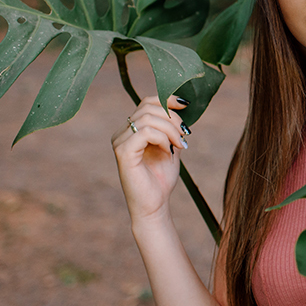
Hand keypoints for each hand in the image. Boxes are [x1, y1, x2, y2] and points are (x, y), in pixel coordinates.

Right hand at [111, 96, 189, 222]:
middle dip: (172, 118)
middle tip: (185, 135)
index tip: (185, 105)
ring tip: (180, 145)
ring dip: (171, 129)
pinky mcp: (123, 152)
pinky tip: (169, 151)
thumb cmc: (161, 179)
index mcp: (131, 130)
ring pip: (148, 118)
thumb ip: (172, 128)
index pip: (146, 102)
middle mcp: (122, 133)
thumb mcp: (170, 147)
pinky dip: (162, 138)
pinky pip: (146, 132)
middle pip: (148, 107)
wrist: (154, 206)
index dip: (166, 99)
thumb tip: (180, 105)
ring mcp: (120, 142)